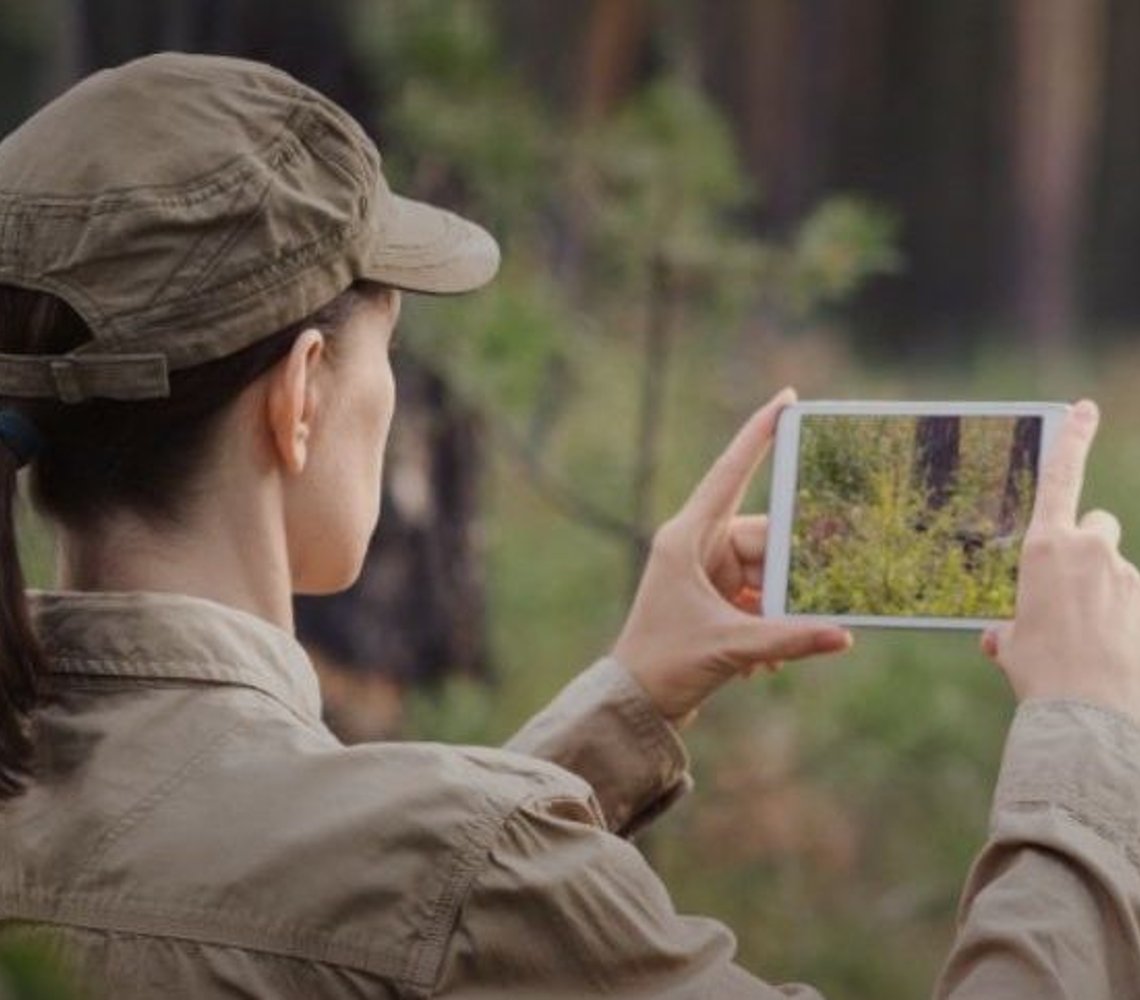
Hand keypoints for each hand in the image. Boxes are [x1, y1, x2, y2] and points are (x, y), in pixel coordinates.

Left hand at [611, 387, 852, 728]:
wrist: (634, 704)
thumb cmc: (663, 666)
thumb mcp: (730, 647)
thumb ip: (789, 639)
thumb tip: (845, 634)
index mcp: (687, 536)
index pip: (730, 472)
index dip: (759, 434)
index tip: (787, 399)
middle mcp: (696, 546)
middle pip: (764, 539)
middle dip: (791, 575)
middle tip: (823, 598)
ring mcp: (705, 573)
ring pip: (766, 573)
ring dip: (778, 611)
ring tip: (771, 652)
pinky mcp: (714, 598)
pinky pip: (758, 598)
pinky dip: (768, 626)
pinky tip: (763, 663)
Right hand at [982, 400, 1139, 723]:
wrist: (1088, 710)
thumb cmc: (1039, 671)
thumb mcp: (1012, 645)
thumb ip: (1009, 629)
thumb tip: (998, 638)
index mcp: (1045, 547)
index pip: (1061, 477)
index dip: (1074, 437)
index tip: (1085, 407)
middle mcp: (1090, 549)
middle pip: (1098, 524)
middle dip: (1090, 544)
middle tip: (1074, 583)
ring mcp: (1126, 575)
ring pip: (1117, 568)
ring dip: (1106, 590)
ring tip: (1089, 638)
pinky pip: (1132, 600)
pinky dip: (1123, 618)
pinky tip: (1111, 651)